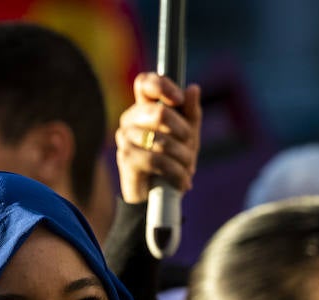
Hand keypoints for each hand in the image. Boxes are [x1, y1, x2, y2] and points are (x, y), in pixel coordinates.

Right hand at [114, 72, 202, 203]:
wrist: (157, 198)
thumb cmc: (172, 161)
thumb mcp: (188, 136)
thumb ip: (190, 113)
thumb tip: (193, 89)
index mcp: (144, 107)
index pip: (145, 83)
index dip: (162, 85)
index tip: (179, 100)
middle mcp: (130, 119)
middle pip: (160, 112)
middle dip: (183, 132)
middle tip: (190, 148)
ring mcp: (125, 138)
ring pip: (162, 140)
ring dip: (183, 158)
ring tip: (188, 169)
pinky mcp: (126, 158)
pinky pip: (157, 160)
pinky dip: (176, 172)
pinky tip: (183, 181)